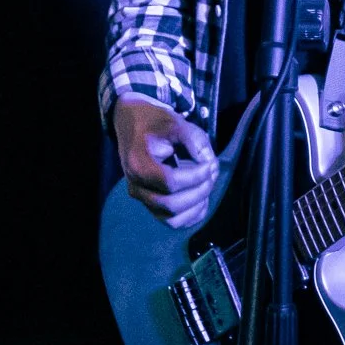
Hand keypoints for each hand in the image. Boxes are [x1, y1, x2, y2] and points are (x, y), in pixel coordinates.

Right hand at [112, 99, 217, 229]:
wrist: (133, 123)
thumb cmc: (154, 122)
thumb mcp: (175, 122)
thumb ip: (195, 141)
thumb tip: (209, 164)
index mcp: (138, 165)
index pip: (170, 182)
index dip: (195, 176)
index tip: (209, 163)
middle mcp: (136, 187)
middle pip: (171, 205)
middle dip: (198, 192)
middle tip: (211, 174)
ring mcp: (142, 198)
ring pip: (171, 218)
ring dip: (196, 206)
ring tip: (206, 185)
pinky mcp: (150, 204)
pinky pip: (171, 221)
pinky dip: (190, 216)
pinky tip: (201, 199)